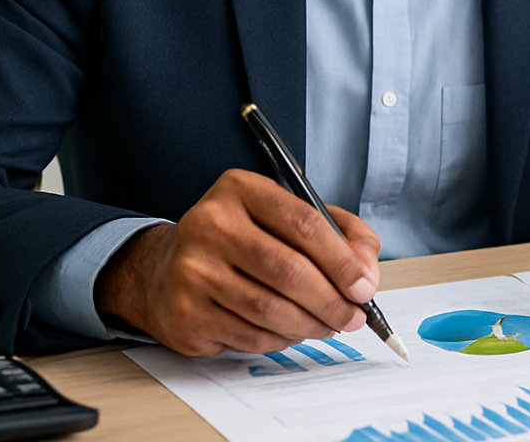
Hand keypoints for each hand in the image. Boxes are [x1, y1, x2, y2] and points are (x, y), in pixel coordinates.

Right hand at [94, 169, 380, 355]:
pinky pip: (251, 335)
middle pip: (289, 271)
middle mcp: (210, 225)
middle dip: (332, 301)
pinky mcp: (186, 314)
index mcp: (240, 190)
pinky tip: (289, 330)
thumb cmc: (238, 241)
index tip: (364, 286)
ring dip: (311, 325)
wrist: (163, 269)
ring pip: (272, 310)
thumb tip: (366, 272)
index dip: (342, 260)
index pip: (303, 223)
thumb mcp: (285, 217)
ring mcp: (192, 271)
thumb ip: (338, 233)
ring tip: (328, 325)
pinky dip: (281, 338)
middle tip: (353, 316)